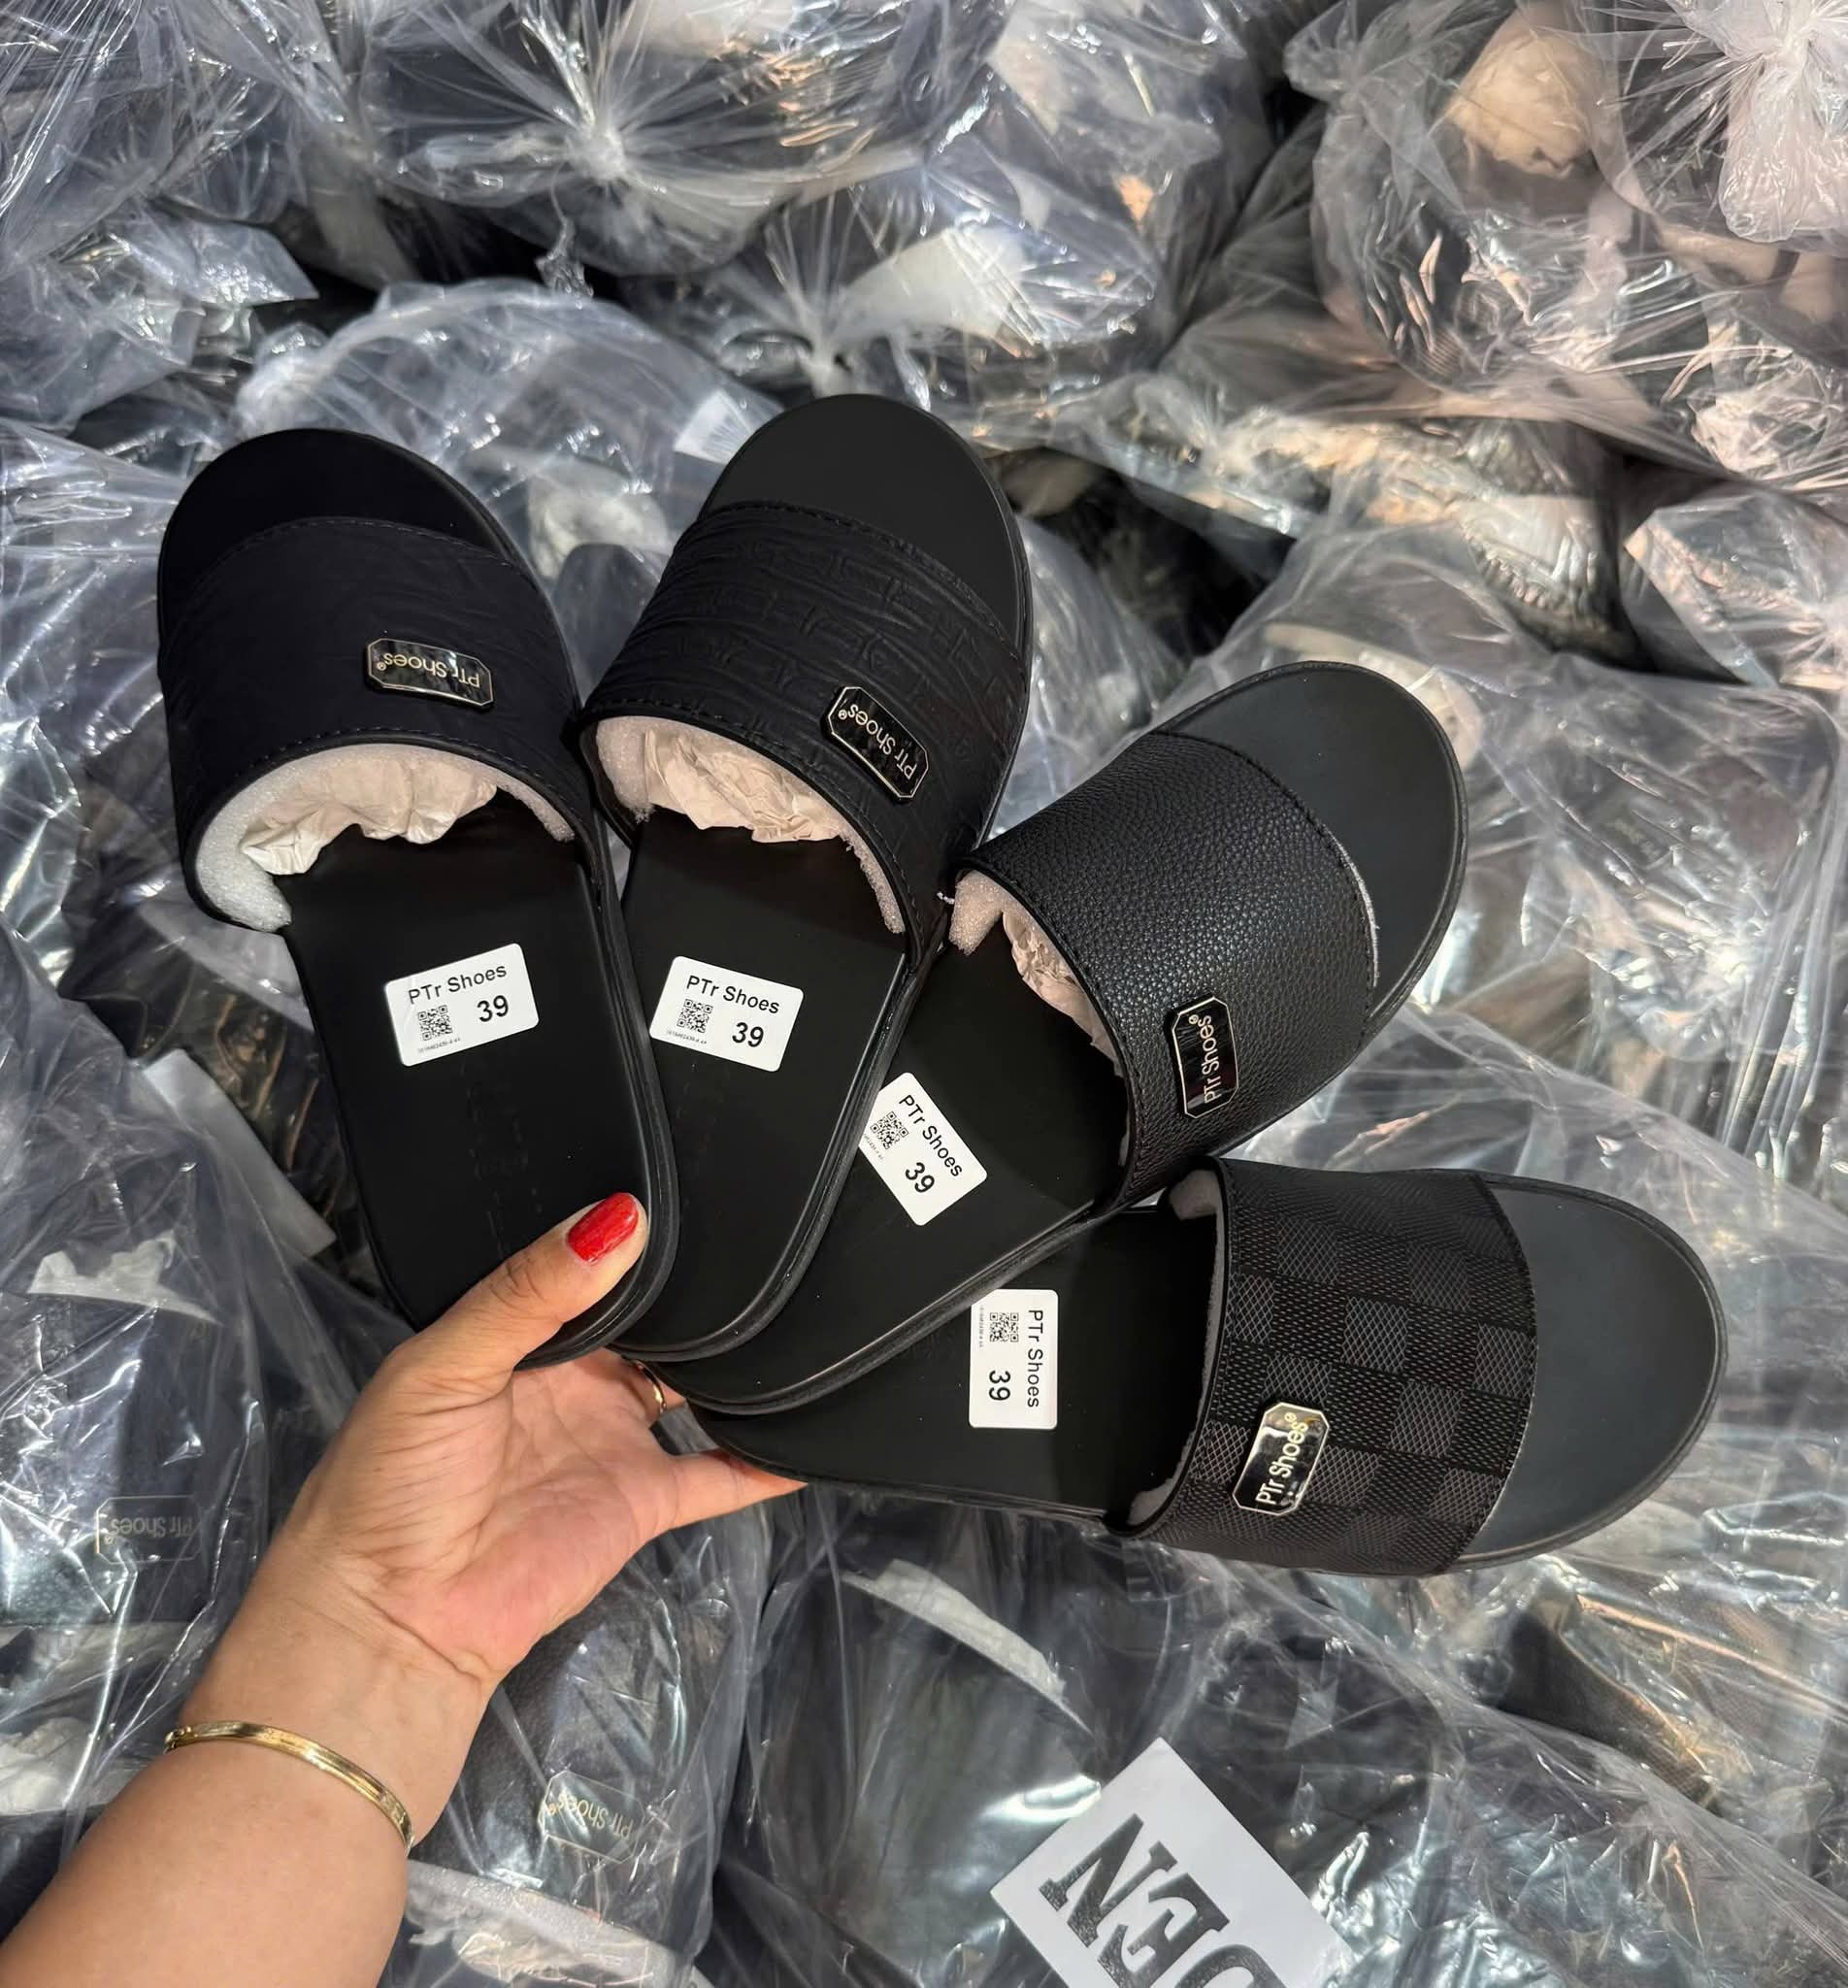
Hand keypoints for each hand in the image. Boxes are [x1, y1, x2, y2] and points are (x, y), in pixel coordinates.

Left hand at [183, 1194, 794, 1832]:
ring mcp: (614, 1439)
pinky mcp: (644, 1502)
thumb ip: (531, 1291)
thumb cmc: (395, 1476)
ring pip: (693, 1386)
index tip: (698, 1186)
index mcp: (520, 1333)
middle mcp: (575, 1379)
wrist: (394, 1614)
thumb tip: (621, 1218)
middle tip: (769, 1234)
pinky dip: (766, 1459)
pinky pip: (720, 1474)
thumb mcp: (445, 1363)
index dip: (635, 1234)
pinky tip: (814, 1431)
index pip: (590, 1267)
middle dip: (700, 1288)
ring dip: (738, 1359)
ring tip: (805, 1308)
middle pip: (653, 1322)